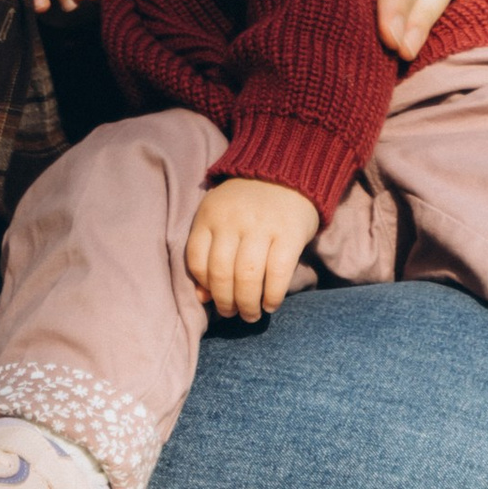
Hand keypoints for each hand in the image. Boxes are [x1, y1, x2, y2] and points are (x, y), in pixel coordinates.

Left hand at [185, 175, 319, 321]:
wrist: (287, 174)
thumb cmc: (248, 205)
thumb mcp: (220, 218)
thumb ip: (209, 253)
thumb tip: (202, 297)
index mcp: (210, 214)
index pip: (197, 260)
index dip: (204, 286)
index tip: (213, 297)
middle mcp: (233, 219)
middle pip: (222, 273)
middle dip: (226, 303)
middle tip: (232, 313)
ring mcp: (262, 226)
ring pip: (248, 277)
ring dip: (248, 305)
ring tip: (251, 314)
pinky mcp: (289, 234)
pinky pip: (277, 274)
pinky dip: (272, 296)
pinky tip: (270, 304)